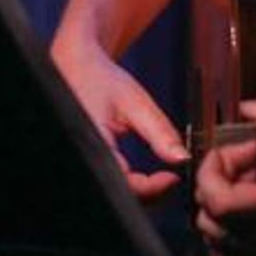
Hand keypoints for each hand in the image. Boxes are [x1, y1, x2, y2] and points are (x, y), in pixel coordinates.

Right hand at [52, 34, 186, 200]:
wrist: (73, 62)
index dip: (153, 188)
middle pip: (119, 193)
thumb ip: (159, 132)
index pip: (125, 184)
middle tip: (167, 180)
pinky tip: (138, 176)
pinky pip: (107, 180)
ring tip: (156, 178)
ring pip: (114, 190)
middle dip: (147, 193)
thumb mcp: (134, 101)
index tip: (172, 178)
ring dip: (137, 190)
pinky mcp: (84, 159)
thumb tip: (182, 158)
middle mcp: (82, 153)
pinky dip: (126, 184)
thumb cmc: (99, 77)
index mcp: (92, 141)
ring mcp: (81, 158)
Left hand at [195, 91, 255, 255]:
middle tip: (247, 163)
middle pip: (209, 219)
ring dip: (228, 205)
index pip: (213, 197)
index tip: (246, 146)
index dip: (217, 165)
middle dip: (218, 185)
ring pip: (223, 236)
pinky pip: (242, 248)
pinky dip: (242, 223)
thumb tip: (249, 108)